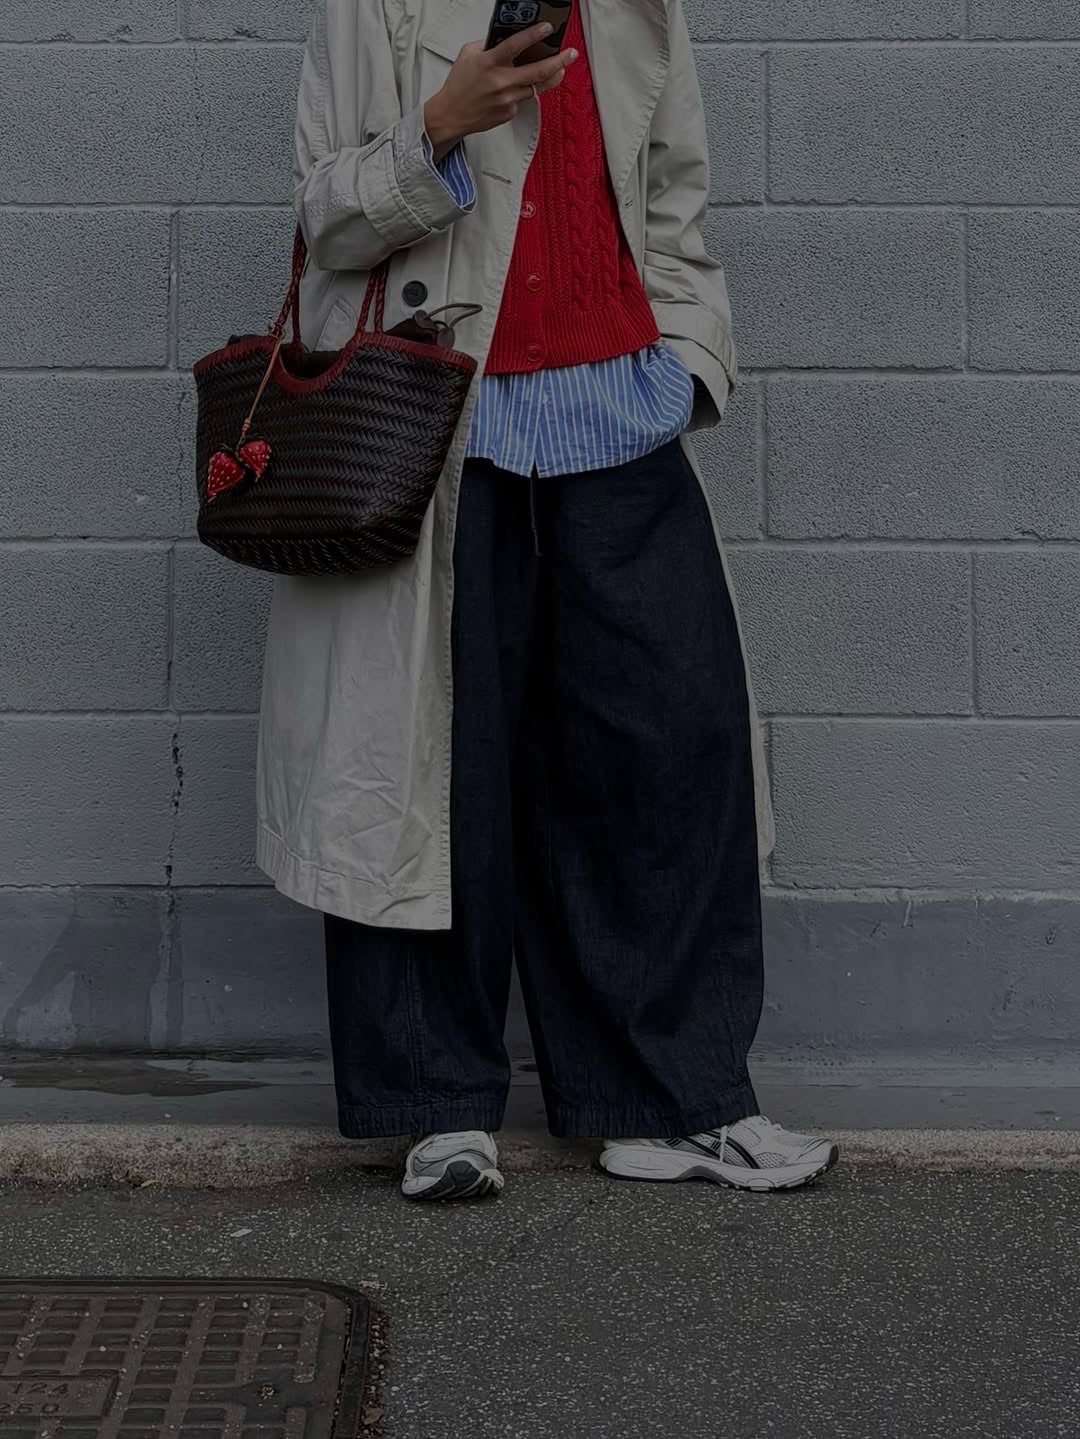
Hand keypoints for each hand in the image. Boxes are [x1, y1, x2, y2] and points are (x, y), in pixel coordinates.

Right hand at [424, 24, 578, 156]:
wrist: (452, 115)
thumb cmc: (459, 84)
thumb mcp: (469, 55)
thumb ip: (489, 45)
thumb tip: (507, 38)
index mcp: (490, 63)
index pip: (516, 45)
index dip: (534, 35)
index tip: (548, 28)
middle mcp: (501, 82)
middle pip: (538, 71)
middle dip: (558, 61)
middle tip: (571, 54)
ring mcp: (508, 99)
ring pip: (537, 87)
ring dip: (551, 76)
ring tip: (560, 68)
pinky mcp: (510, 112)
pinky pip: (523, 98)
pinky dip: (524, 90)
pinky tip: (518, 87)